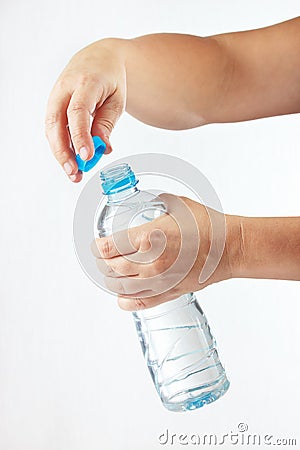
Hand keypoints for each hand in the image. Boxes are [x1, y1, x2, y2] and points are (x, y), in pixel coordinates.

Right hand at [45, 39, 125, 181]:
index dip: (80, 136)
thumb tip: (102, 148)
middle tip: (75, 172)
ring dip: (60, 154)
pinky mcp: (53, 106)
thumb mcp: (117, 100)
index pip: (78, 111)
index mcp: (85, 82)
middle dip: (63, 150)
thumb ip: (107, 123)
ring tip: (74, 173)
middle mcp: (64, 88)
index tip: (86, 156)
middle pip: (56, 122)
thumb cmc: (110, 79)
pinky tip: (71, 161)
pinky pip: (54, 129)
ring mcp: (55, 96)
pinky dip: (61, 147)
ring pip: (51, 129)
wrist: (99, 59)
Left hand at [92, 194, 238, 310]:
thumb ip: (153, 203)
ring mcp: (159, 281)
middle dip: (101, 263)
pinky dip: (125, 302)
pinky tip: (122, 297)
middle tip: (102, 257)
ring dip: (110, 281)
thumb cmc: (206, 224)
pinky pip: (139, 303)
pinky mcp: (168, 293)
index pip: (107, 248)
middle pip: (110, 269)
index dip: (96, 247)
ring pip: (120, 288)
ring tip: (110, 274)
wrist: (229, 247)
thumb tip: (142, 201)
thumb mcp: (175, 204)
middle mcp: (150, 262)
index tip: (96, 245)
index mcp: (148, 237)